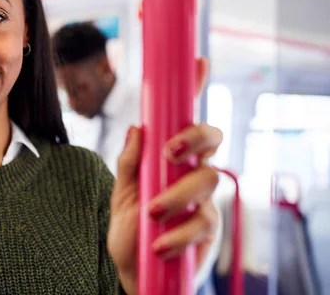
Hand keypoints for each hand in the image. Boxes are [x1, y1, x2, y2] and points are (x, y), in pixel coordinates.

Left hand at [107, 58, 221, 292]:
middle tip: (169, 153)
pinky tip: (160, 244)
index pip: (184, 120)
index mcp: (169, 158)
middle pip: (211, 139)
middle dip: (195, 137)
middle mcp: (190, 172)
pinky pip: (203, 221)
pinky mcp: (208, 228)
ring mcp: (203, 199)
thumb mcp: (120, 194)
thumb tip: (137, 128)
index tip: (198, 62)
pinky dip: (179, 232)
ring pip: (209, 178)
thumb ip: (129, 163)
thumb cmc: (129, 227)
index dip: (195, 90)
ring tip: (152, 212)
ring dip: (178, 194)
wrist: (133, 270)